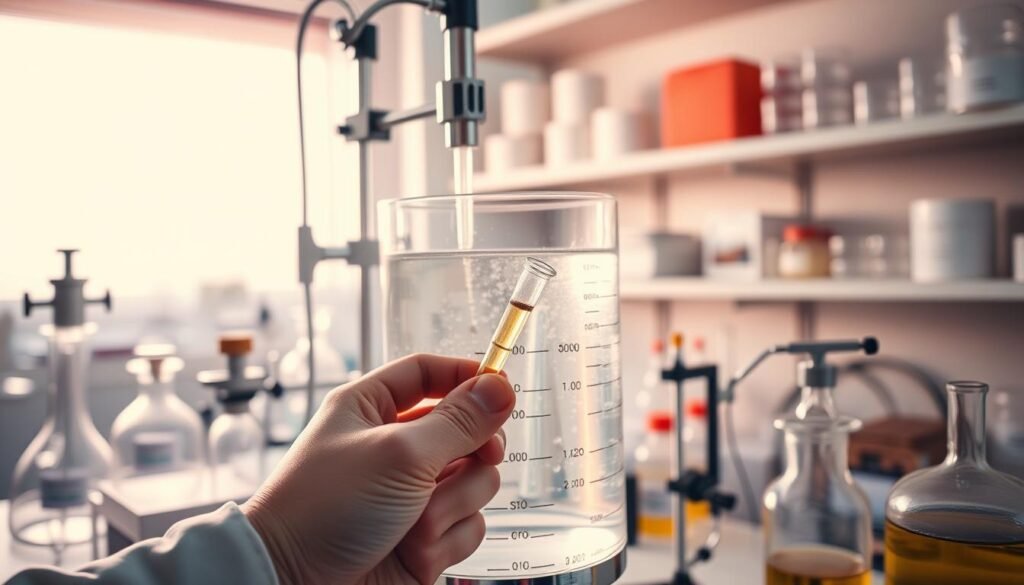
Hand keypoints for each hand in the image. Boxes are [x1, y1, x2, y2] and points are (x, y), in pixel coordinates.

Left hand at [242, 354, 514, 584]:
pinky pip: (468, 526)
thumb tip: (502, 388)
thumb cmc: (326, 509)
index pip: (428, 374)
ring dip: (453, 504)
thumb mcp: (399, 453)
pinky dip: (447, 540)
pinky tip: (413, 550)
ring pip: (474, 481)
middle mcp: (394, 448)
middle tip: (480, 456)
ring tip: (417, 522)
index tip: (503, 388)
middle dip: (474, 449)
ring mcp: (411, 494)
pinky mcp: (424, 536)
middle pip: (464, 429)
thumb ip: (458, 421)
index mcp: (371, 408)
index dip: (466, 377)